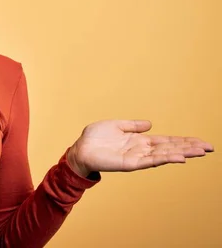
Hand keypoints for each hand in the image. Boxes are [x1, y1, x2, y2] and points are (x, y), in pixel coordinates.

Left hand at [67, 119, 213, 176]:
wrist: (79, 149)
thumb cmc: (95, 138)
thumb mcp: (116, 125)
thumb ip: (133, 125)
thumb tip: (150, 124)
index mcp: (139, 141)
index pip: (166, 141)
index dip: (182, 141)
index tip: (200, 141)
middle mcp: (141, 150)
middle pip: (170, 148)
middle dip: (189, 148)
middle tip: (209, 148)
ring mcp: (137, 157)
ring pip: (164, 155)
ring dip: (182, 153)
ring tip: (199, 152)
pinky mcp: (129, 163)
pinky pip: (150, 161)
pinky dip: (164, 159)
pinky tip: (177, 158)